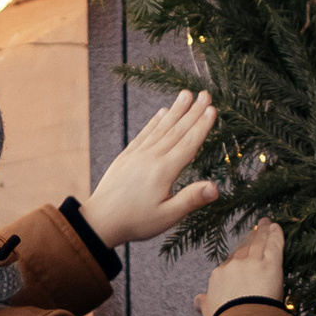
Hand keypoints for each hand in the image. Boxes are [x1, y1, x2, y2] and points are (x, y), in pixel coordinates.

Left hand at [82, 88, 219, 248]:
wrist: (100, 220)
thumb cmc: (135, 221)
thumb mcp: (166, 217)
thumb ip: (191, 200)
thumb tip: (216, 188)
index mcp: (163, 171)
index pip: (188, 144)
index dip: (202, 126)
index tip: (212, 109)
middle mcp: (151, 157)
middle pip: (177, 130)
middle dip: (193, 111)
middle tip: (205, 94)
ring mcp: (137, 154)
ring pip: (161, 128)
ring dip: (176, 110)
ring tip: (186, 94)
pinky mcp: (127, 156)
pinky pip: (144, 134)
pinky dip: (154, 121)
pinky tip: (162, 112)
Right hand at [197, 219, 284, 315]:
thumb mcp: (210, 313)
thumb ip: (204, 304)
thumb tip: (198, 301)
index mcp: (219, 276)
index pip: (230, 261)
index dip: (239, 254)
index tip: (243, 249)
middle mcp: (234, 266)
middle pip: (244, 248)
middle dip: (251, 238)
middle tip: (256, 228)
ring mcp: (252, 264)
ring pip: (258, 243)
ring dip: (263, 231)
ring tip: (267, 223)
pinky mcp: (270, 266)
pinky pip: (273, 245)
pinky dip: (275, 235)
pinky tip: (277, 227)